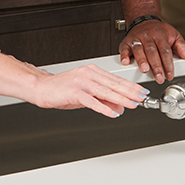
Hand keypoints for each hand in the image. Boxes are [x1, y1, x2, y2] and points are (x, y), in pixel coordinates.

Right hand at [28, 64, 148, 117]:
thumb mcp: (87, 94)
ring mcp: (81, 82)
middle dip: (130, 92)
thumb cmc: (63, 90)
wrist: (42, 88)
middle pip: (113, 84)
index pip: (115, 79)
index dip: (130, 86)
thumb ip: (103, 99)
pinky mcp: (74, 92)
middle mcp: (88, 74)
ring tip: (132, 105)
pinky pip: (92, 101)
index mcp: (92, 71)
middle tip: (142, 98)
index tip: (141, 92)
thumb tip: (120, 107)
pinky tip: (113, 113)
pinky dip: (104, 108)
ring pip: (106, 91)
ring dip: (121, 99)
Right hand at [118, 19, 184, 82]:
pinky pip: (124, 48)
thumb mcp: (173, 34)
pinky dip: (124, 55)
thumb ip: (181, 45)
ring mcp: (136, 39)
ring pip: (139, 50)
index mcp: (160, 36)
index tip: (170, 74)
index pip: (165, 51)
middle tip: (159, 77)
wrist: (143, 21)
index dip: (168, 64)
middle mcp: (148, 37)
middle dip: (156, 66)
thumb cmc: (159, 31)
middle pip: (152, 52)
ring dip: (141, 60)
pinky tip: (126, 62)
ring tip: (145, 70)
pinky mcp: (126, 42)